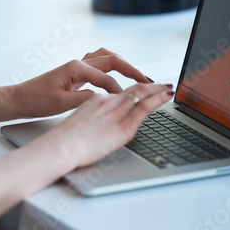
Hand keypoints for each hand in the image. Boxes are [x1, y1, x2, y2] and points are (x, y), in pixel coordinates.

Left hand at [15, 48, 152, 117]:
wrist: (19, 98)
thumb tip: (104, 97)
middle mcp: (78, 63)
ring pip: (106, 58)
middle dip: (131, 69)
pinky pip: (99, 64)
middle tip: (147, 80)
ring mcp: (77, 66)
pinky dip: (112, 67)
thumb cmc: (36, 100)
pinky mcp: (75, 73)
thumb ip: (84, 98)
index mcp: (76, 68)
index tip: (130, 102)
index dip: (120, 92)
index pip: (106, 79)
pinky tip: (117, 76)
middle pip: (112, 60)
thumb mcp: (61, 103)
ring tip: (137, 76)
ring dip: (123, 65)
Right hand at [42, 83, 173, 168]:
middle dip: (150, 84)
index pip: (120, 92)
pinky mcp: (123, 126)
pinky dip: (158, 98)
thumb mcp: (77, 122)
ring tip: (168, 87)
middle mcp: (107, 102)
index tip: (142, 88)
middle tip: (161, 83)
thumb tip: (98, 125)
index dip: (134, 88)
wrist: (61, 146)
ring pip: (142, 93)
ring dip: (158, 89)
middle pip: (133, 88)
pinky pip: (145, 107)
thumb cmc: (63, 140)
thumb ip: (91, 119)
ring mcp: (116, 112)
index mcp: (95, 100)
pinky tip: (167, 95)